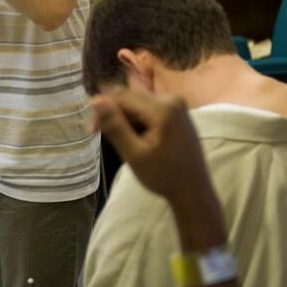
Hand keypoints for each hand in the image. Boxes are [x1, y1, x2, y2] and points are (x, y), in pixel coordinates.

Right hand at [93, 87, 211, 210]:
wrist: (194, 190)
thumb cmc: (164, 176)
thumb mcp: (134, 154)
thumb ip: (115, 126)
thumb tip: (96, 100)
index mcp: (163, 108)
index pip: (122, 96)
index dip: (104, 110)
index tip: (93, 133)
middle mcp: (172, 99)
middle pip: (131, 98)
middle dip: (117, 117)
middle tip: (112, 143)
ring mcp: (177, 104)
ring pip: (138, 104)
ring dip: (128, 121)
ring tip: (131, 145)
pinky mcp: (178, 111)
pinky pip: (149, 109)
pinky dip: (140, 123)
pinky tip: (142, 141)